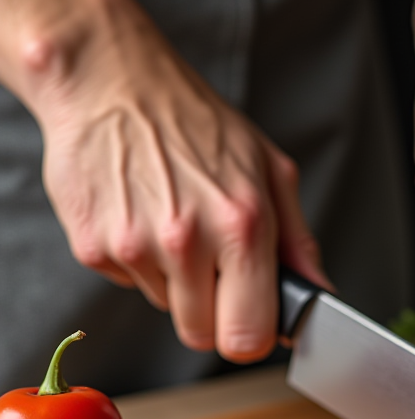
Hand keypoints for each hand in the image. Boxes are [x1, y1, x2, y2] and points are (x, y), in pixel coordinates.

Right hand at [28, 0, 328, 361]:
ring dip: (175, 283)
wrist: (111, 82)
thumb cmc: (197, 123)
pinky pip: (126, 284)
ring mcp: (134, 246)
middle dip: (213, 313)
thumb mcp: (269, 170)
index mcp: (241, 225)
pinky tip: (143, 217)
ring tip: (175, 225)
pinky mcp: (91, 247)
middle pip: (202, 337)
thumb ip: (299, 240)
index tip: (252, 319)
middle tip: (213, 266)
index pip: (248, 336)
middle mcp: (186, 241)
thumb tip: (318, 290)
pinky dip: (138, 263)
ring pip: (165, 309)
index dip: (252, 335)